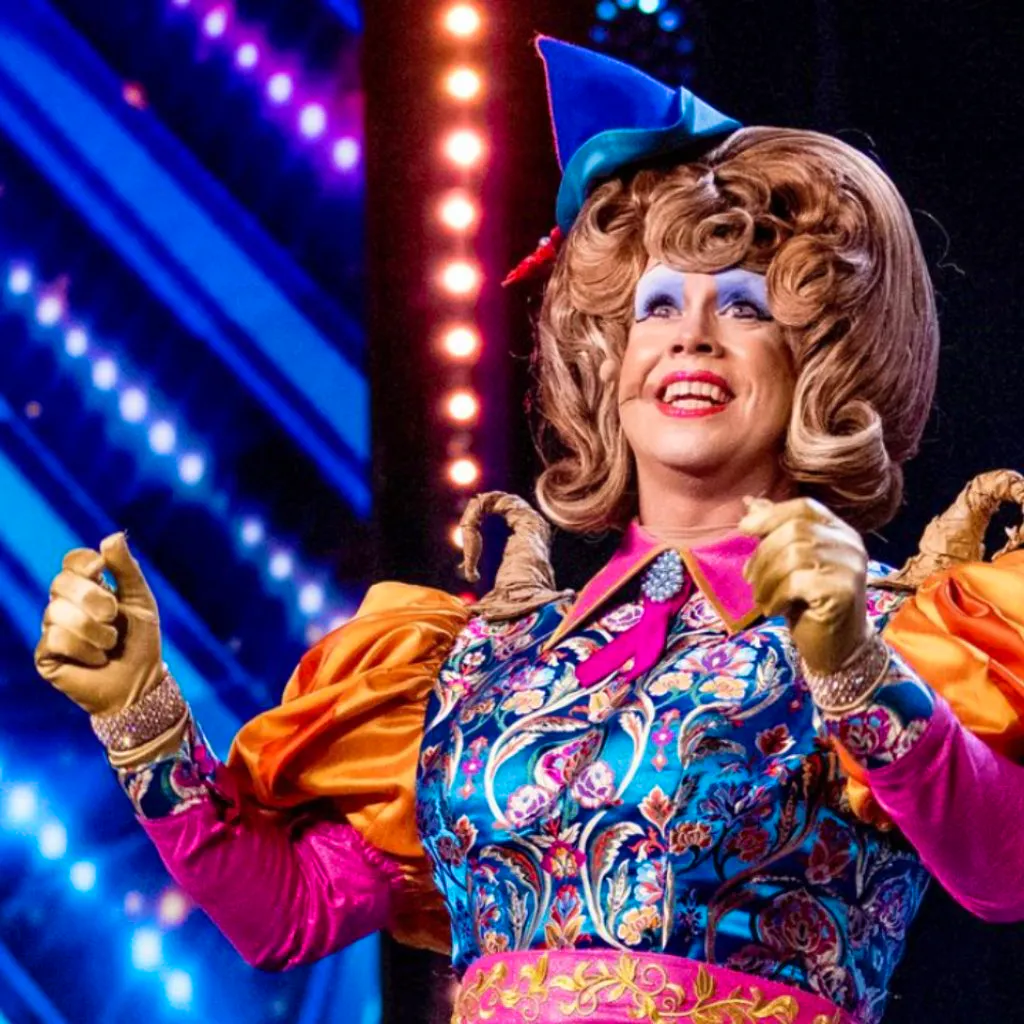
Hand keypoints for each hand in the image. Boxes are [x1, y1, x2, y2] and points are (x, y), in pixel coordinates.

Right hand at [35, 533, 163, 715]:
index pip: (72, 561)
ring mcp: (52, 629)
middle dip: (95, 599)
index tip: (100, 567)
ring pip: (57, 612)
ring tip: (110, 644)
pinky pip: (55, 639)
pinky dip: (85, 650)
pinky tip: (96, 659)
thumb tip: (112, 536)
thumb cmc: (141, 641)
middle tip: (113, 616)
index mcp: (87, 588)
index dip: (83, 562)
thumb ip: (126, 569)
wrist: (141, 682)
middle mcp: (64, 605)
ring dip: (95, 631)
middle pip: (61, 583)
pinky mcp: (46, 654)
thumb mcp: (140, 600)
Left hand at [738, 497, 871, 672]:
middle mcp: (850, 544)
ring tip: (760, 597)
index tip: (744, 529)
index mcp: (839, 531)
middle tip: (749, 578)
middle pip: (795, 530)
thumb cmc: (808, 603)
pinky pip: (797, 581)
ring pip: (794, 555)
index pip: (804, 507)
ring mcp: (851, 566)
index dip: (771, 514)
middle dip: (762, 554)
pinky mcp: (844, 591)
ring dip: (766, 578)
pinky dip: (776, 595)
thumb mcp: (788, 563)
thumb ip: (775, 532)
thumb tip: (748, 504)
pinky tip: (774, 608)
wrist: (836, 647)